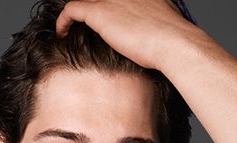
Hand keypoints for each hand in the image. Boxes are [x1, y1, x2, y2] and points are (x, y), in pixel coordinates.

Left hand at [56, 0, 197, 69]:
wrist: (174, 45)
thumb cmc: (175, 44)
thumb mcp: (165, 28)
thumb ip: (153, 27)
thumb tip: (150, 42)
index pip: (117, 1)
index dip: (107, 10)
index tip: (103, 25)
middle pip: (99, 0)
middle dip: (91, 11)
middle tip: (82, 28)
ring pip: (85, 2)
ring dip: (75, 16)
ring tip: (69, 30)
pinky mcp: (100, 11)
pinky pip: (72, 9)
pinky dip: (64, 21)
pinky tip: (62, 34)